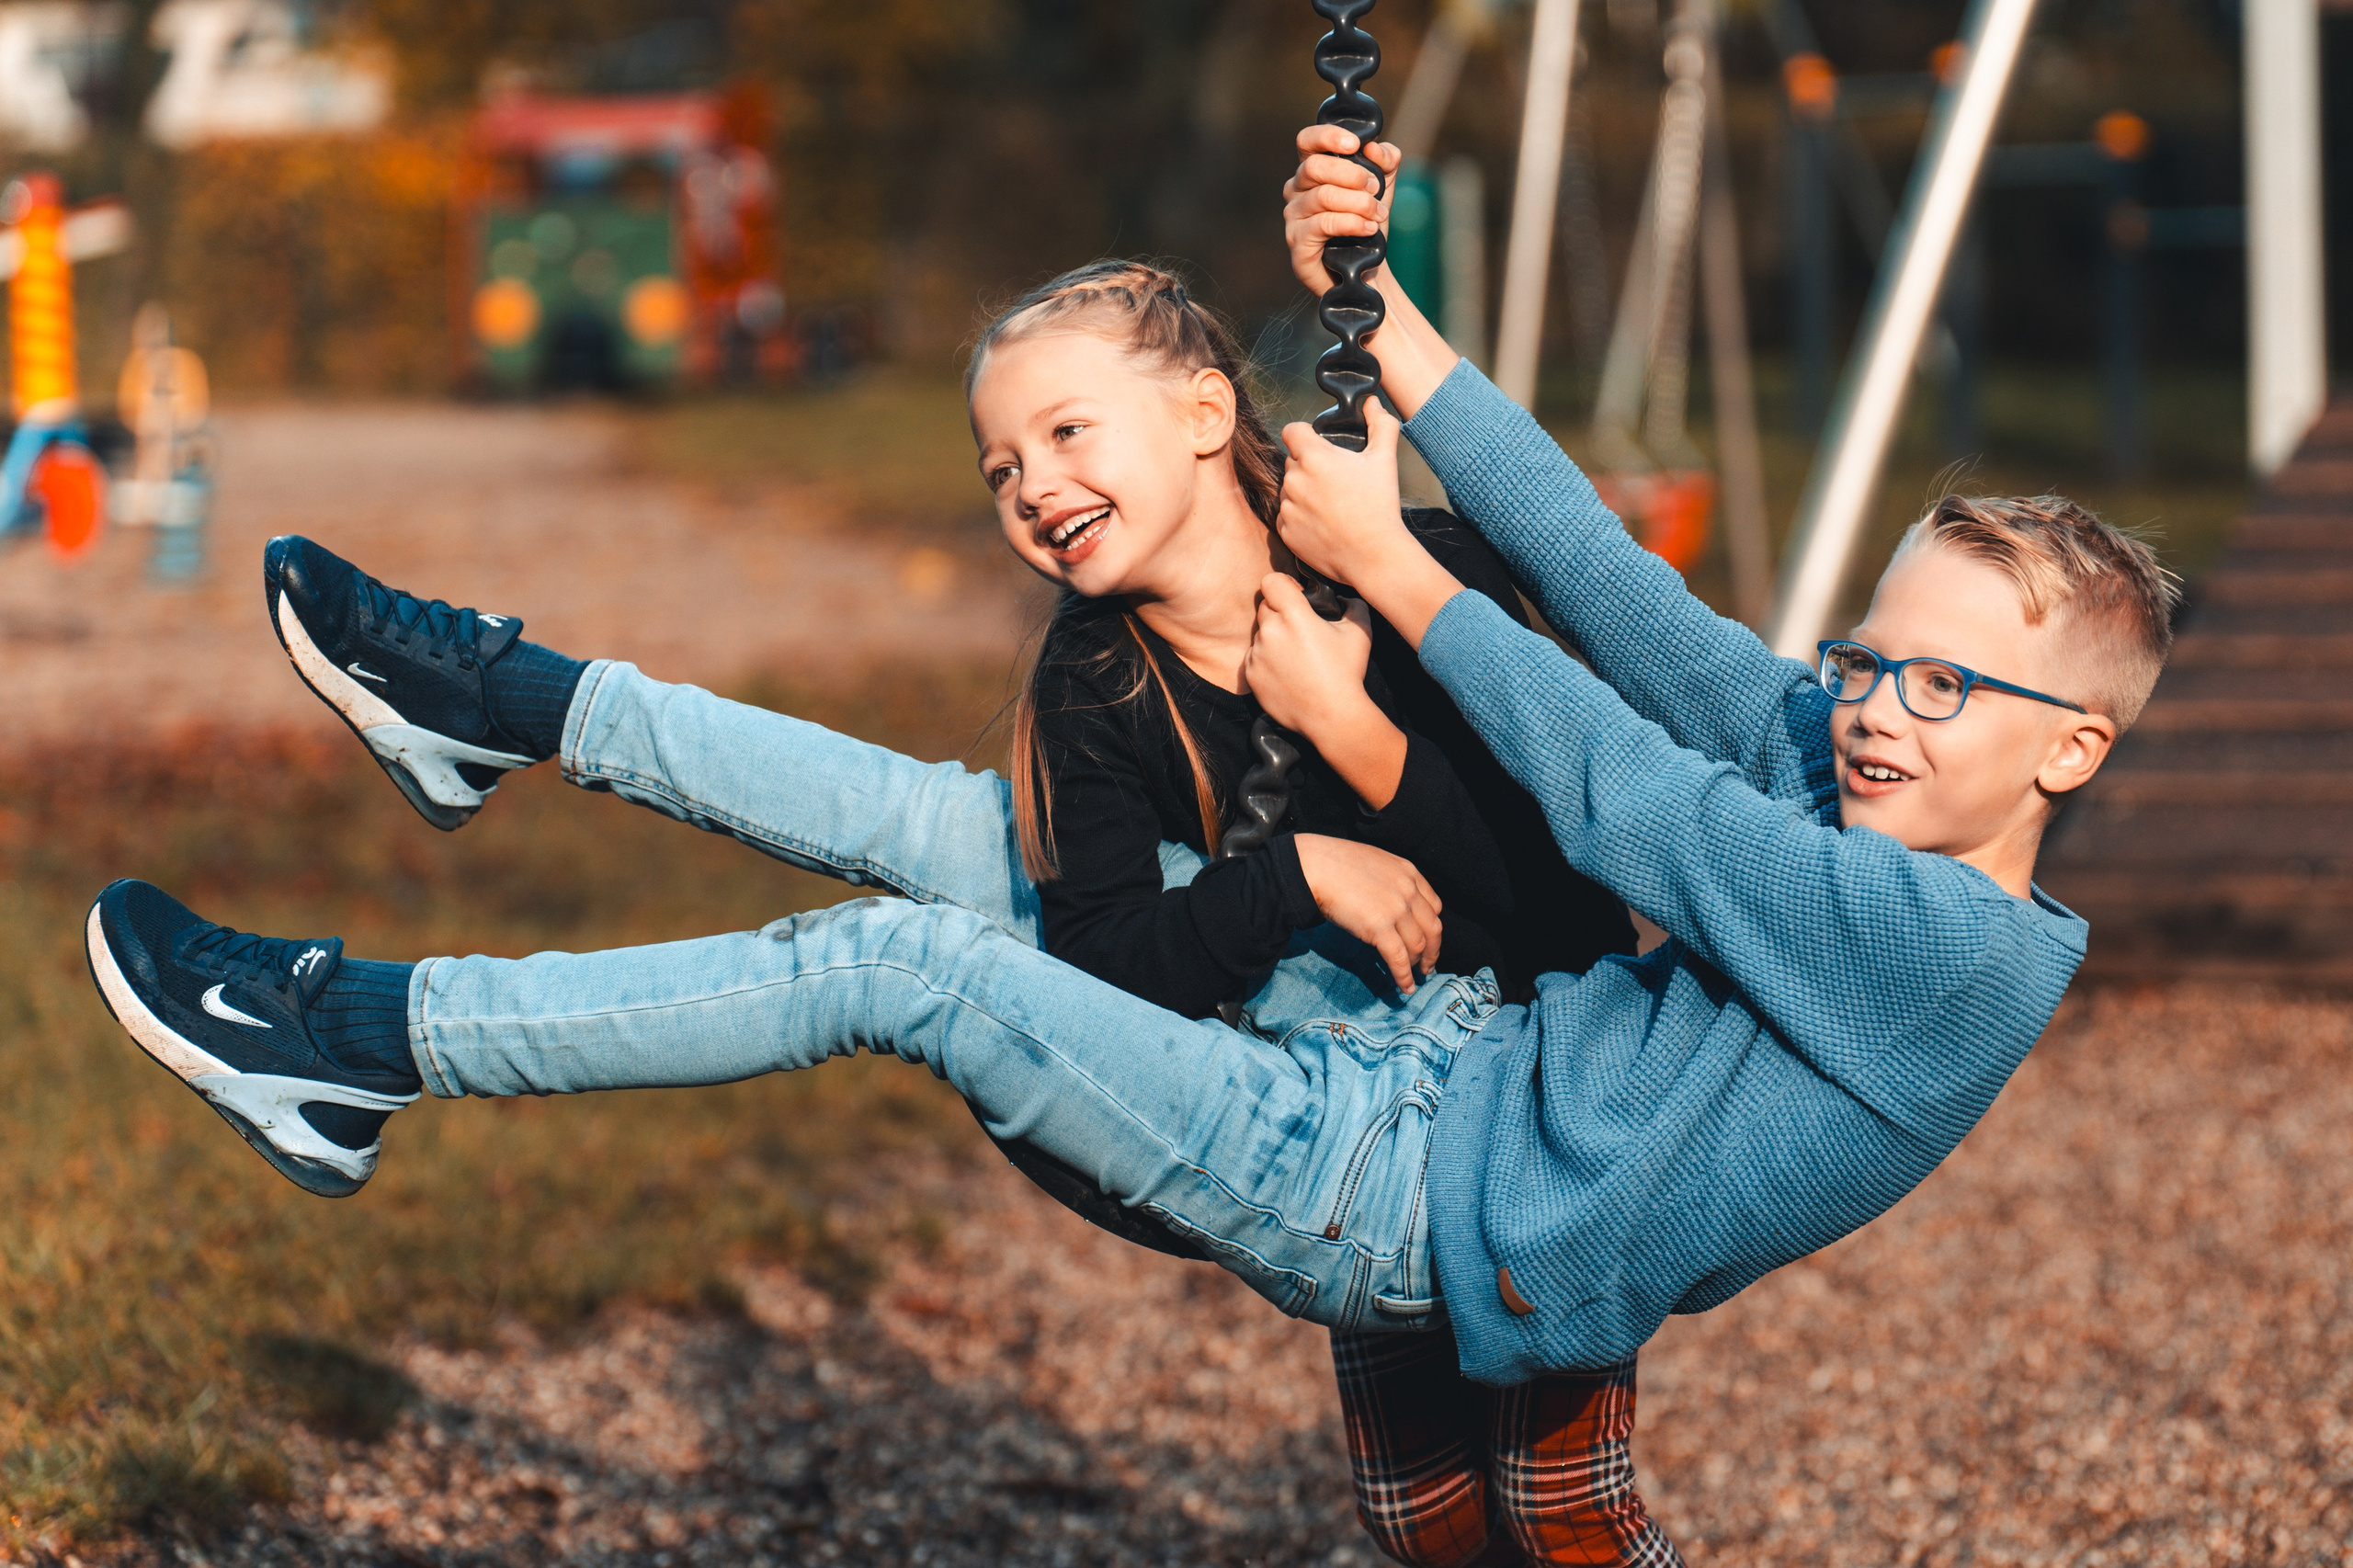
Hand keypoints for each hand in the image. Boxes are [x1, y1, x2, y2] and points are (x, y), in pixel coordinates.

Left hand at [1245, 574, 1373, 734]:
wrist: (1331, 716)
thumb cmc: (1347, 673)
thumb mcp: (1359, 631)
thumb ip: (1353, 604)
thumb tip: (1343, 598)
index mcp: (1294, 615)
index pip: (1271, 581)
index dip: (1283, 586)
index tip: (1295, 597)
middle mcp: (1270, 631)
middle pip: (1265, 607)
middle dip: (1279, 612)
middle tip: (1300, 629)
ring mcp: (1257, 654)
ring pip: (1260, 633)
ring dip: (1273, 638)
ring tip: (1296, 656)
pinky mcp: (1250, 675)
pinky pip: (1254, 656)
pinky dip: (1266, 660)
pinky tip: (1287, 672)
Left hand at [1276, 396, 1412, 587]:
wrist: (1373, 554)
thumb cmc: (1380, 505)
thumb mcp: (1385, 459)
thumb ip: (1380, 424)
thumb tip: (1372, 402)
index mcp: (1313, 457)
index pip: (1291, 431)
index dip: (1304, 435)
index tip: (1317, 444)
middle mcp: (1294, 480)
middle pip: (1292, 462)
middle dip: (1309, 466)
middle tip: (1335, 481)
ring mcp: (1288, 507)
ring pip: (1289, 490)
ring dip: (1304, 492)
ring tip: (1332, 505)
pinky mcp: (1285, 532)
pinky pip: (1287, 516)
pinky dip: (1300, 517)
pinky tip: (1324, 524)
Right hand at [1283, 124, 1400, 295]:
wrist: (1367, 268)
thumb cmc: (1367, 223)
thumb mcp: (1383, 186)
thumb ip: (1385, 160)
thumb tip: (1373, 147)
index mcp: (1313, 171)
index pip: (1307, 141)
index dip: (1327, 137)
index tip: (1354, 144)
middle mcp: (1296, 190)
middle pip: (1315, 167)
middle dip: (1352, 175)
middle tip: (1375, 188)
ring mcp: (1293, 217)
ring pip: (1323, 196)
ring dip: (1359, 203)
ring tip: (1378, 215)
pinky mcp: (1297, 243)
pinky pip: (1323, 224)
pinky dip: (1352, 223)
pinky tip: (1368, 228)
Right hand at [1294, 834, 1442, 994]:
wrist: (1315, 867)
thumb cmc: (1335, 864)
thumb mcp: (1374, 864)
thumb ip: (1389, 883)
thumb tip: (1387, 907)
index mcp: (1409, 872)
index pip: (1434, 906)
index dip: (1432, 927)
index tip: (1429, 939)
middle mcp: (1408, 891)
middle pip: (1433, 928)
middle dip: (1433, 951)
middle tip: (1428, 965)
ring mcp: (1396, 910)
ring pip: (1418, 945)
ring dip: (1418, 965)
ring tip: (1415, 977)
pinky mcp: (1380, 928)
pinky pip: (1399, 958)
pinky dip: (1404, 976)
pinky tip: (1405, 987)